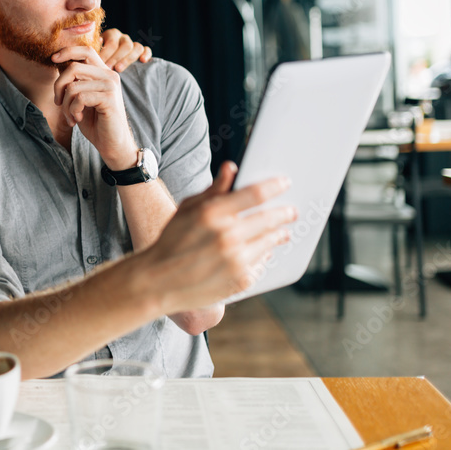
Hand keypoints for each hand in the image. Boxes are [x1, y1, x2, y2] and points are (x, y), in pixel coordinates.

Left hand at [52, 45, 136, 167]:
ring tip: (71, 116)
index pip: (85, 50)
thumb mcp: (81, 98)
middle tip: (58, 103)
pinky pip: (79, 98)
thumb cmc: (95, 122)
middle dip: (58, 86)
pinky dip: (73, 111)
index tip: (53, 59)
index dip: (67, 51)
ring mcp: (110, 86)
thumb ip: (74, 81)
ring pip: (73, 86)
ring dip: (65, 105)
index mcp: (103, 72)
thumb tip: (58, 63)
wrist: (112, 144)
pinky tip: (78, 119)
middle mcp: (109, 75)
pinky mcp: (109, 98)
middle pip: (73, 67)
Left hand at [99, 28, 152, 71]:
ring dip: (128, 59)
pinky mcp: (141, 51)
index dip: (106, 53)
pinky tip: (142, 61)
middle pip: (125, 45)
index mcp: (111, 34)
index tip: (99, 64)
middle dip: (116, 58)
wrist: (105, 66)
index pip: (112, 42)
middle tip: (108, 68)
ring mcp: (133, 43)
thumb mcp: (93, 52)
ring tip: (118, 69)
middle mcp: (123, 37)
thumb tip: (97, 42)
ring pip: (137, 47)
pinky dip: (146, 54)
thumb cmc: (96, 58)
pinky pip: (146, 50)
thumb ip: (94, 49)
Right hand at [140, 162, 295, 313]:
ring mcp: (236, 260)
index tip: (285, 183)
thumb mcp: (188, 209)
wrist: (159, 281)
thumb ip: (213, 189)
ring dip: (278, 234)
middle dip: (285, 213)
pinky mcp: (241, 280)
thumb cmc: (172, 240)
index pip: (255, 194)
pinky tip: (262, 252)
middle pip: (270, 218)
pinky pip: (263, 262)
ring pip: (270, 241)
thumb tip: (231, 168)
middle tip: (292, 211)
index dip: (274, 186)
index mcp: (212, 213)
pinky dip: (264, 255)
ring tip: (281, 232)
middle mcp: (227, 236)